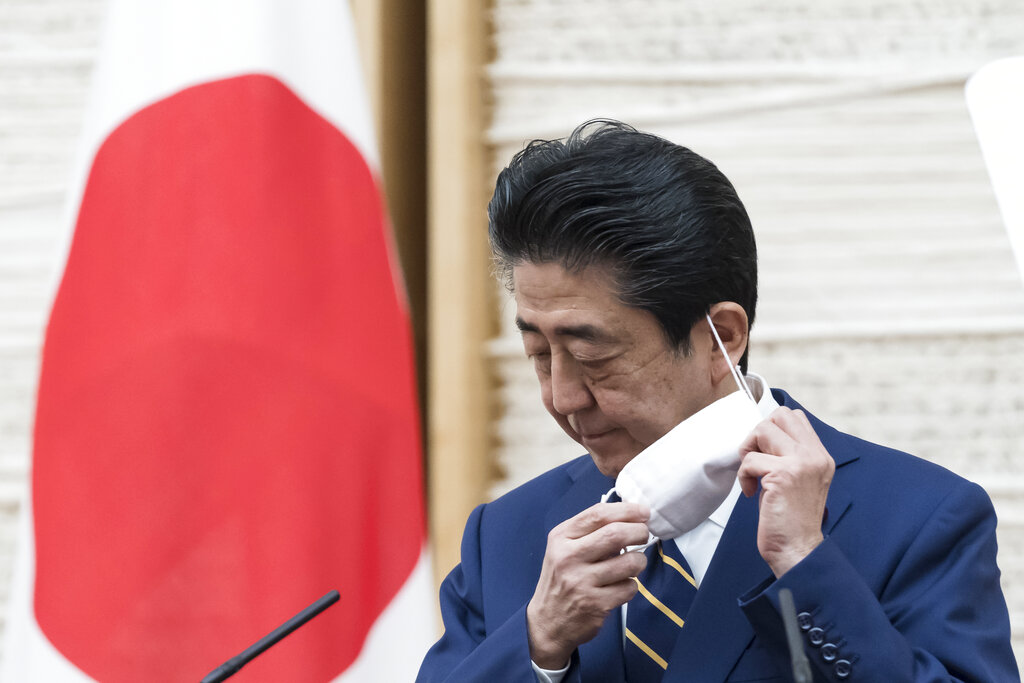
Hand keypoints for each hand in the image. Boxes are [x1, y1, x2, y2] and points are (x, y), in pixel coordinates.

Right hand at [526, 502, 649, 668]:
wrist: (546, 622)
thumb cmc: (561, 579)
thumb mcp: (563, 548)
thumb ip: (589, 531)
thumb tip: (631, 517)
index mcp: (561, 538)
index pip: (598, 514)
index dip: (627, 510)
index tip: (643, 512)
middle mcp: (568, 557)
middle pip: (615, 534)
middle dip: (638, 531)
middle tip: (643, 534)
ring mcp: (581, 582)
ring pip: (629, 562)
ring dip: (639, 561)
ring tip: (634, 563)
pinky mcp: (595, 605)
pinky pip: (629, 588)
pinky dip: (632, 585)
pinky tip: (621, 586)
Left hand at [737, 407, 834, 577]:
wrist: (797, 550)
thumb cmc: (791, 518)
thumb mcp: (798, 480)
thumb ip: (790, 456)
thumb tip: (763, 434)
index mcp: (820, 456)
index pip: (795, 417)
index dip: (771, 428)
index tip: (764, 452)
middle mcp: (815, 456)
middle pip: (779, 415)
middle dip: (758, 434)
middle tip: (754, 459)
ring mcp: (801, 463)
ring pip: (763, 430)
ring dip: (748, 451)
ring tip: (752, 475)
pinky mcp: (783, 475)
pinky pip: (750, 460)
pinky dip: (743, 476)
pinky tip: (751, 493)